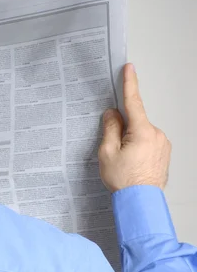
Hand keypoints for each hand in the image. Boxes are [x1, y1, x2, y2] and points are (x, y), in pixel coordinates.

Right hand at [99, 63, 170, 191]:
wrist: (141, 203)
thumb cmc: (125, 181)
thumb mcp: (108, 152)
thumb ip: (110, 128)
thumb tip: (112, 114)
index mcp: (143, 132)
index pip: (133, 102)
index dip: (129, 83)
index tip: (129, 68)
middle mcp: (157, 135)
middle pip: (134, 120)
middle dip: (120, 128)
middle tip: (113, 148)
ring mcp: (162, 144)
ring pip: (139, 132)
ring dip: (128, 139)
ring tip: (123, 161)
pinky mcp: (163, 152)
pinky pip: (146, 141)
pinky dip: (136, 146)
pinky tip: (130, 162)